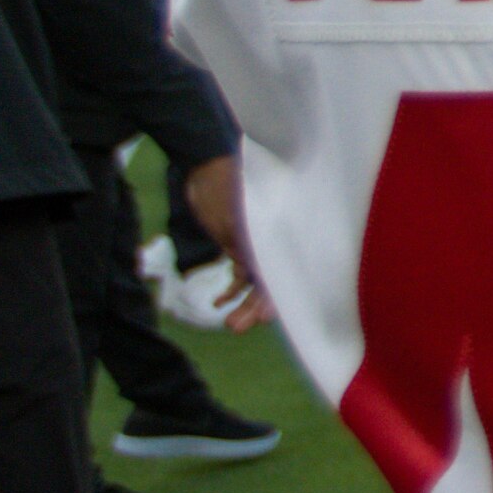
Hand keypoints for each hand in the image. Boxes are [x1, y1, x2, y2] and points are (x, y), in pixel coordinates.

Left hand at [176, 157, 270, 326]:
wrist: (204, 166)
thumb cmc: (224, 187)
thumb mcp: (234, 219)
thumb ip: (246, 245)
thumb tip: (255, 276)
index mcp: (279, 235)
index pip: (287, 273)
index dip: (277, 297)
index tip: (264, 319)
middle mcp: (273, 243)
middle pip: (272, 283)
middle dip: (256, 308)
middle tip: (235, 326)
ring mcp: (258, 244)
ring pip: (257, 283)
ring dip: (244, 304)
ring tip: (228, 322)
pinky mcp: (241, 244)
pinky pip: (242, 274)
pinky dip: (232, 290)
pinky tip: (219, 302)